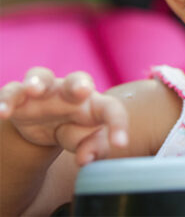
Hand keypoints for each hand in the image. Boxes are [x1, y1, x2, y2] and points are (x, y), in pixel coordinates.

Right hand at [0, 68, 128, 165]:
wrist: (47, 126)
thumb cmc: (75, 131)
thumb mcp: (87, 142)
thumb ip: (93, 149)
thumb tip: (85, 159)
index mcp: (95, 104)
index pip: (111, 110)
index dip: (118, 125)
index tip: (120, 144)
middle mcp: (71, 92)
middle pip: (78, 79)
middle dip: (79, 84)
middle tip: (82, 91)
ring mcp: (45, 91)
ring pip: (41, 77)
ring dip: (36, 82)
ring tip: (32, 90)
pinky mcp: (20, 97)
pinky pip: (11, 93)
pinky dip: (6, 101)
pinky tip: (3, 112)